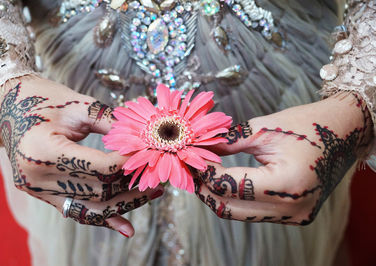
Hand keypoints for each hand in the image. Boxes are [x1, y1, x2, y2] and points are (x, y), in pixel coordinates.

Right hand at [0, 75, 163, 236]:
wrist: (9, 103)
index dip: (128, 163)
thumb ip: (111, 124)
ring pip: (90, 206)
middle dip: (131, 185)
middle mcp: (37, 176)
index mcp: (44, 149)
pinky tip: (125, 226)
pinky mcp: (40, 193)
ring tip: (152, 196)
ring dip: (123, 204)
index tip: (149, 155)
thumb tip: (144, 138)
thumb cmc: (43, 97)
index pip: (99, 167)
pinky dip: (101, 217)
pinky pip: (76, 210)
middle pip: (97, 191)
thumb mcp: (79, 105)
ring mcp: (36, 189)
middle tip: (158, 179)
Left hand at [194, 92, 372, 224]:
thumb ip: (228, 142)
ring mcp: (295, 216)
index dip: (205, 173)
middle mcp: (292, 207)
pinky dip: (237, 200)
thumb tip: (198, 148)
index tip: (190, 160)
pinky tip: (227, 183)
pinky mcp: (295, 216)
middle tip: (191, 170)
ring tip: (205, 175)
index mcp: (286, 183)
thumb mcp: (264, 130)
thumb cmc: (307, 124)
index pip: (230, 186)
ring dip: (219, 197)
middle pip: (230, 209)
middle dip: (206, 190)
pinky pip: (255, 213)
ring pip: (240, 214)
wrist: (345, 132)